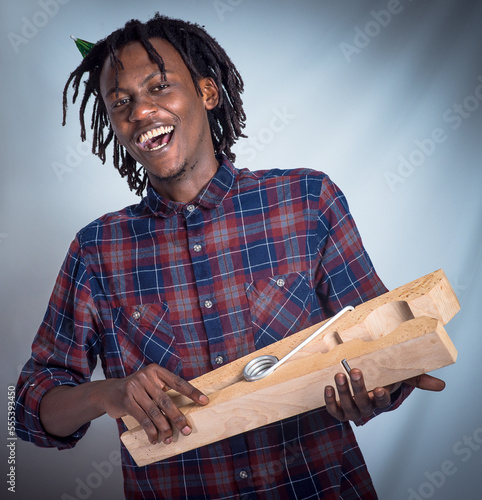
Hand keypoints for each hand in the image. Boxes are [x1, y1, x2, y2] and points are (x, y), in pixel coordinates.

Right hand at [99, 364, 208, 444]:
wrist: (108, 392)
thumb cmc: (135, 390)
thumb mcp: (149, 384)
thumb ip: (163, 391)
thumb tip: (185, 409)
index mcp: (156, 371)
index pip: (178, 382)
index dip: (192, 392)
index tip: (204, 401)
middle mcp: (145, 377)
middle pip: (166, 400)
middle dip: (178, 417)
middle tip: (187, 430)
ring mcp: (134, 388)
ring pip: (154, 412)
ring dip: (164, 428)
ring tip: (169, 439)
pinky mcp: (126, 400)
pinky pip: (143, 419)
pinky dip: (150, 431)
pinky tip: (155, 439)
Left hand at [324, 368, 444, 421]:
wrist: (362, 384)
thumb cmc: (382, 379)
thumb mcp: (399, 376)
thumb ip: (417, 379)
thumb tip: (441, 385)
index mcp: (381, 400)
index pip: (383, 403)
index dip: (382, 397)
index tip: (381, 388)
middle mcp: (366, 408)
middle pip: (363, 402)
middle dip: (358, 388)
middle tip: (354, 371)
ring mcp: (352, 410)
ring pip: (347, 406)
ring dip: (343, 391)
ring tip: (339, 375)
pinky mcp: (338, 411)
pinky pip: (333, 410)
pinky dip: (329, 401)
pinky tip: (328, 388)